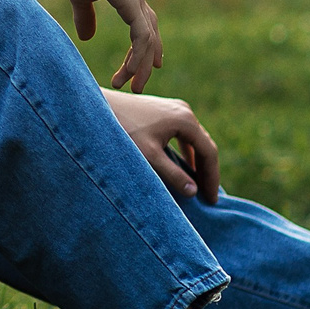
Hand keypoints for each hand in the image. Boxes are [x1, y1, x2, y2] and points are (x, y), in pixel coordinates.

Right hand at [59, 0, 162, 90]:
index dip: (144, 41)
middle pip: (150, 31)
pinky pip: (142, 38)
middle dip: (148, 56)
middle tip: (144, 78)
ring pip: (147, 39)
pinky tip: (131, 72)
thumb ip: (86, 16)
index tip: (144, 62)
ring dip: (140, 65)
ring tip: (131, 85)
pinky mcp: (132, 4)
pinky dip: (137, 57)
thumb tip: (87, 37)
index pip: (142, 20)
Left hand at [104, 87, 218, 203]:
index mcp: (186, 120)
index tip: (211, 200)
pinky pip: (184, 135)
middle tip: (208, 197)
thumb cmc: (123, 130)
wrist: (98, 108)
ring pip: (195, 140)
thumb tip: (193, 191)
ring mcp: (175, 108)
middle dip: (207, 172)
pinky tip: (184, 167)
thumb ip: (172, 174)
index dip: (212, 178)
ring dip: (198, 162)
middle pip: (205, 145)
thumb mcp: (149, 156)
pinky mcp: (165, 110)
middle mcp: (185, 111)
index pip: (209, 153)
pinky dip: (188, 152)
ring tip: (198, 185)